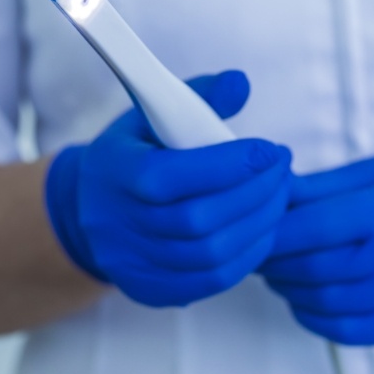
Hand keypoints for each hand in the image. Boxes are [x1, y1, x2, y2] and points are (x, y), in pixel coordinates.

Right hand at [46, 70, 292, 306]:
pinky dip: (248, 255)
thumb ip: (199, 96)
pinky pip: (211, 281)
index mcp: (115, 173)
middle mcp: (118, 224)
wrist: (90, 209)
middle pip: (198, 220)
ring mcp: (133, 264)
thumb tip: (241, 83)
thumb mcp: (153, 114)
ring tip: (280, 196)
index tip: (270, 150)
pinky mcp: (151, 289)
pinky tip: (263, 228)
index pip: (172, 176)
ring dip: (259, 224)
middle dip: (255, 193)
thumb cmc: (134, 154)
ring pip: (211, 255)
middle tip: (283, 170)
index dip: (229, 165)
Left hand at [260, 143, 373, 344]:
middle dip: (274, 261)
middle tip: (257, 250)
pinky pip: (351, 331)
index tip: (252, 228)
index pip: (319, 226)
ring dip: (289, 289)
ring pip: (329, 303)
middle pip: (319, 268)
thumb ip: (321, 188)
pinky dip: (315, 317)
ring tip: (277, 271)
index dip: (275, 231)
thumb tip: (269, 196)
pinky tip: (304, 298)